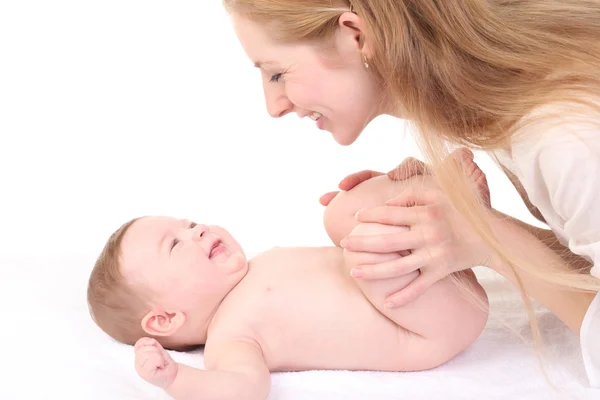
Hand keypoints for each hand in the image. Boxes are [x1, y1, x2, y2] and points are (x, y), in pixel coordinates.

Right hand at [134, 338, 178, 389]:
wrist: (174, 375)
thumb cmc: (165, 363)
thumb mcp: (158, 350)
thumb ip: (152, 344)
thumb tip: (151, 341)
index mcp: (138, 357)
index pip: (138, 344)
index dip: (149, 343)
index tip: (157, 351)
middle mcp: (137, 364)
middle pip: (142, 349)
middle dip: (155, 350)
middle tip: (160, 358)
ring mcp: (141, 370)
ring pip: (146, 354)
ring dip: (158, 356)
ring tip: (160, 362)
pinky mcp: (147, 374)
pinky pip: (152, 361)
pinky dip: (159, 361)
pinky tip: (161, 366)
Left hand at [341, 149, 491, 306]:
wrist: (492, 235)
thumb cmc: (462, 209)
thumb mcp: (439, 193)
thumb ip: (412, 194)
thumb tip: (387, 203)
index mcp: (425, 213)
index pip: (390, 214)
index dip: (370, 215)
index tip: (355, 218)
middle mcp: (428, 234)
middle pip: (387, 241)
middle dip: (362, 243)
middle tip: (342, 245)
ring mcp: (434, 255)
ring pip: (398, 267)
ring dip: (373, 271)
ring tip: (353, 272)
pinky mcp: (441, 271)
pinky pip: (420, 287)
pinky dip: (404, 297)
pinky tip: (386, 304)